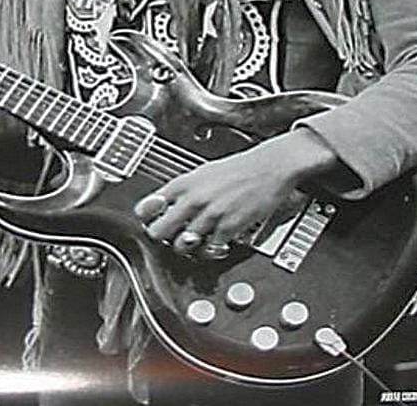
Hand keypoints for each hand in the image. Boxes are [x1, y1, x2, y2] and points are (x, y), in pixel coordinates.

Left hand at [133, 130, 337, 256]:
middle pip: (159, 230)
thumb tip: (166, 203)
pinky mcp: (228, 227)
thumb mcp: (202, 172)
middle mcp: (193, 199)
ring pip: (182, 244)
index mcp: (183, 183)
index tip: (151, 222)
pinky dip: (211, 250)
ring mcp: (210, 215)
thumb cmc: (239, 168)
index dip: (147, 218)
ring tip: (195, 241)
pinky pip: (210, 249)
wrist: (269, 166)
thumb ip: (183, 189)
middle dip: (162, 237)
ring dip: (188, 246)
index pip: (147, 207)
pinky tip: (215, 243)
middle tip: (171, 237)